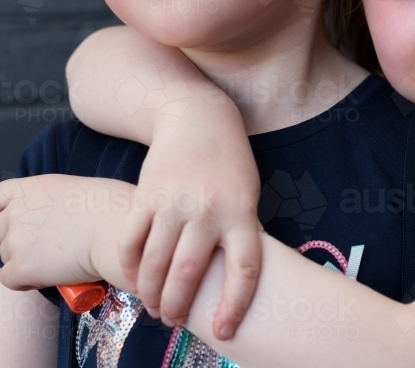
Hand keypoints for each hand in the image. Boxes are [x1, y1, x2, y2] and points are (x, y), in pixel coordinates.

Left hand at [0, 175, 130, 291]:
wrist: (119, 232)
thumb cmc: (116, 210)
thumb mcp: (79, 191)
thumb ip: (53, 203)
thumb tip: (53, 217)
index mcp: (31, 188)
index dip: (3, 212)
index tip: (13, 220)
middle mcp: (17, 211)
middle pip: (1, 230)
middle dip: (19, 239)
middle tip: (47, 245)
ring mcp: (16, 239)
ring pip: (6, 255)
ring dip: (26, 260)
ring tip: (58, 261)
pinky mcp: (21, 267)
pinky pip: (9, 279)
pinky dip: (27, 281)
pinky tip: (51, 275)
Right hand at [118, 103, 262, 339]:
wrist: (198, 120)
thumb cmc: (229, 166)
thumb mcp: (247, 196)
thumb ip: (237, 235)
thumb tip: (227, 283)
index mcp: (242, 213)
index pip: (245, 269)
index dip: (235, 304)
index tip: (224, 330)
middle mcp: (208, 210)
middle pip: (188, 274)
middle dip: (177, 307)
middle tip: (172, 321)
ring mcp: (174, 202)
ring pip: (155, 263)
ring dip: (150, 293)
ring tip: (153, 306)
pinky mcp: (146, 195)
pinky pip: (130, 240)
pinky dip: (129, 266)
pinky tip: (134, 277)